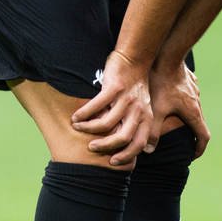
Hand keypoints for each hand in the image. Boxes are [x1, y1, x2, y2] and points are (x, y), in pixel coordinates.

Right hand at [71, 50, 154, 165]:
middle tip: (92, 148)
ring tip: (79, 128)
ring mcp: (126, 99)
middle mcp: (138, 110)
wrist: (134, 59)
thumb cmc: (136, 87)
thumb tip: (145, 150)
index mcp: (146, 117)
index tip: (112, 161)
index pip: (139, 143)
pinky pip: (96, 106)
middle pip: (123, 137)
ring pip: (106, 123)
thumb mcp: (145, 108)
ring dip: (89, 129)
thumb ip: (142, 127)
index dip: (126, 155)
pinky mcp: (114, 88)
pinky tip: (75, 117)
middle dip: (106, 146)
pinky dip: (84, 114)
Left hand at [149, 61, 209, 158]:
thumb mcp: (155, 111)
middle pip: (199, 124)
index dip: (198, 149)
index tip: (192, 155)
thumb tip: (148, 151)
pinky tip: (170, 102)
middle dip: (192, 136)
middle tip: (183, 143)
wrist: (168, 57)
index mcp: (193, 113)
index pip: (203, 137)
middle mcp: (197, 103)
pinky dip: (183, 106)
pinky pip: (189, 98)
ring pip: (194, 110)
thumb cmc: (162, 84)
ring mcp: (195, 92)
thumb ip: (152, 132)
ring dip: (187, 120)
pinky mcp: (189, 83)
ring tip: (174, 123)